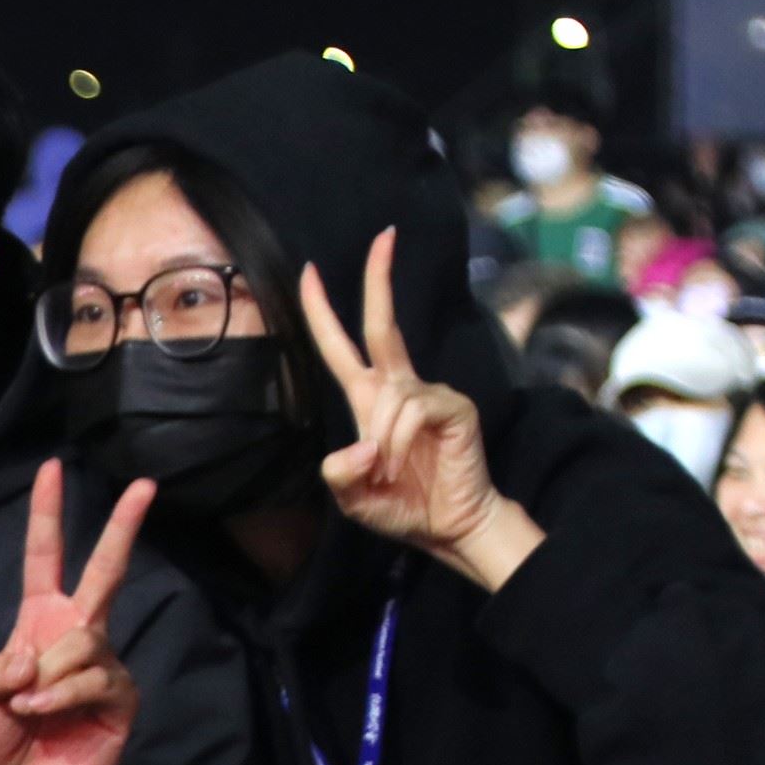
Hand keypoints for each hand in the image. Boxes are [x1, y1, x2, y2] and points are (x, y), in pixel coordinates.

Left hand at [0, 459, 150, 764]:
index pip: (44, 558)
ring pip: (82, 641)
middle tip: (144, 484)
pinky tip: (43, 712)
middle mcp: (77, 633)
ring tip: (28, 706)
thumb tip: (31, 656)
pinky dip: (59, 695)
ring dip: (45, 675)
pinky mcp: (120, 695)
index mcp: (38, 621)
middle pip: (105, 570)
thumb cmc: (3, 738)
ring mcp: (103, 662)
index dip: (47, 515)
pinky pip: (92, 677)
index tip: (52, 468)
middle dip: (124, 527)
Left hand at [299, 232, 540, 591]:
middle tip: (383, 236)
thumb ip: (338, 473)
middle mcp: (399, 388)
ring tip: (389, 474)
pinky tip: (403, 466)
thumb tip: (363, 443)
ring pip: (389, 395)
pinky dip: (399, 444)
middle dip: (379, 280)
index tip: (310, 271)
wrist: (448, 528)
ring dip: (381, 442)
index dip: (323, 311)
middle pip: (381, 326)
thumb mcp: (350, 496)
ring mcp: (430, 395)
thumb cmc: (400, 506)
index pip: (342, 346)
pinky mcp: (454, 407)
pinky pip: (412, 412)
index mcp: (369, 400)